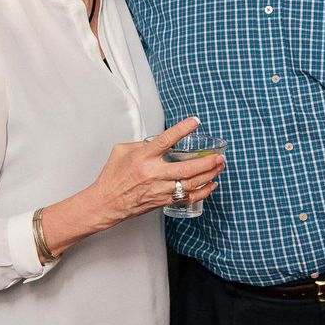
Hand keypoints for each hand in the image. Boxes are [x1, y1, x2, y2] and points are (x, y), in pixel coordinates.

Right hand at [87, 117, 225, 228]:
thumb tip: (159, 140)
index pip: (166, 140)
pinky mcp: (162, 201)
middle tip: (219, 155)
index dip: (182, 129)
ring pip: (191, 183)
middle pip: (187, 167)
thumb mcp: (122, 151)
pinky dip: (202, 191)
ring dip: (209, 175)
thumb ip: (142, 143)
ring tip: (219, 167)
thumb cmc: (112, 177)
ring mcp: (160, 189)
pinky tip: (211, 185)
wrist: (105, 203)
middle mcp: (153, 173)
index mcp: (143, 157)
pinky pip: (187, 197)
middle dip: (207, 161)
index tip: (195, 121)